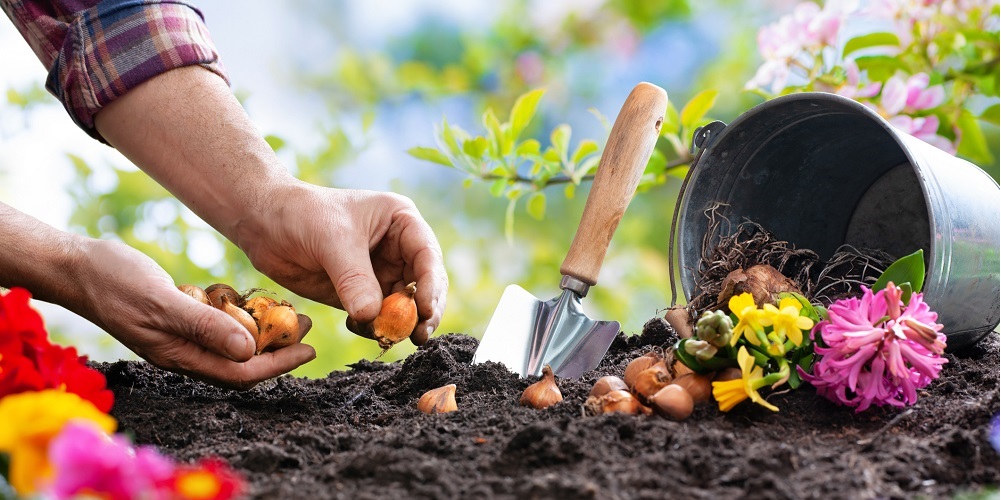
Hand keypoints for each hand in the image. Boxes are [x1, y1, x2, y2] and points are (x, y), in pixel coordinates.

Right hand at [71, 239, 315, 388]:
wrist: (76, 266)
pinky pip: (215, 327)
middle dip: (278, 349)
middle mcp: (182, 353)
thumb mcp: (162, 301)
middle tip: (308, 326)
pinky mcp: (176, 319)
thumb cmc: (114, 281)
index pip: (240, 374)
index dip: (279, 365)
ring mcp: (178, 337)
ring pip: (230, 345)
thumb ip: (204, 326)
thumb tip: (249, 351)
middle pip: (241, 363)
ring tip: (290, 314)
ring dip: (262, 333)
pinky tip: (252, 302)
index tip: (310, 349)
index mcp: (180, 356)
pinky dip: (238, 318)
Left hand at [237, 182, 447, 344]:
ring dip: (399, 324)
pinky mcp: (359, 293)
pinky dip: (374, 328)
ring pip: (403, 305)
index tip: (426, 311)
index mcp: (401, 222)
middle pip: (423, 285)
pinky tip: (361, 329)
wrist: (263, 223)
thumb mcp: (333, 241)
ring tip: (388, 337)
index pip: (427, 256)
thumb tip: (372, 317)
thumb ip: (354, 280)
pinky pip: (377, 317)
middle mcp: (397, 248)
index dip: (431, 285)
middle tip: (418, 336)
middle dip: (423, 311)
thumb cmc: (302, 214)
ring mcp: (379, 272)